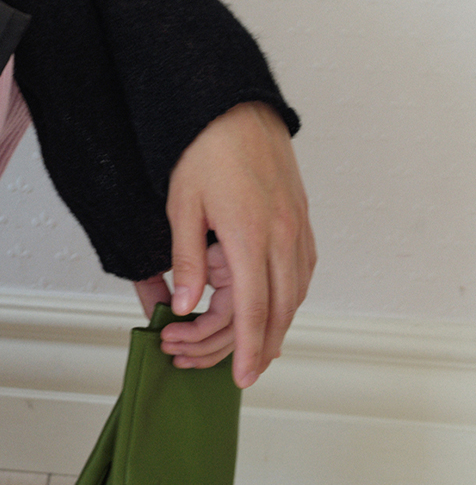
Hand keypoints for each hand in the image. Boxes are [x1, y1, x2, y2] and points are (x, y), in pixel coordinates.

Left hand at [132, 102, 313, 389]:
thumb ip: (185, 259)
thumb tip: (184, 305)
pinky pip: (302, 269)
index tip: (243, 379)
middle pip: (280, 310)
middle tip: (239, 369)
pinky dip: (290, 296)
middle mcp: (283, 236)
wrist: (233, 105)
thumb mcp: (181, 205)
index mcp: (250, 236)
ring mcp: (298, 226)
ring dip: (277, 325)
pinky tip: (275, 305)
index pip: (254, 310)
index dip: (248, 349)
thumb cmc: (202, 149)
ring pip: (296, 293)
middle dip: (259, 346)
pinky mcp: (302, 217)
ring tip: (253, 346)